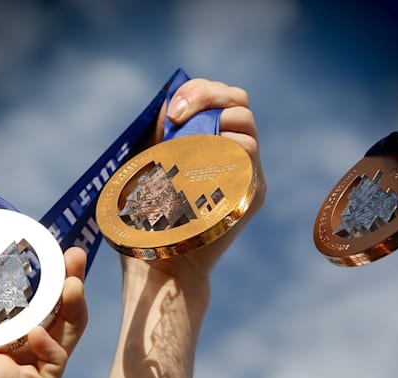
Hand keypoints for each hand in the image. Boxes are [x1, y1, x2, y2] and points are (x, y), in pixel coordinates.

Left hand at [0, 247, 87, 377]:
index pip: (5, 308)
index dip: (27, 281)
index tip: (37, 250)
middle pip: (43, 319)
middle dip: (65, 288)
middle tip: (74, 256)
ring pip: (56, 343)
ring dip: (73, 312)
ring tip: (74, 282)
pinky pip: (46, 375)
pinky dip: (53, 351)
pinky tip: (39, 330)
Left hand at [122, 78, 266, 293]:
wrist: (159, 264)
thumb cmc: (147, 219)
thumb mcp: (147, 165)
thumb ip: (159, 133)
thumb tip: (168, 100)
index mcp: (212, 142)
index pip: (219, 98)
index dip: (198, 92)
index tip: (170, 111)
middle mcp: (234, 154)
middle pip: (239, 103)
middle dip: (208, 98)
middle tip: (177, 117)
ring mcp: (246, 174)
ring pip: (246, 128)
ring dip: (211, 128)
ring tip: (183, 149)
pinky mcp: (250, 196)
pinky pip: (248, 160)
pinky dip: (221, 154)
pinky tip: (194, 168)